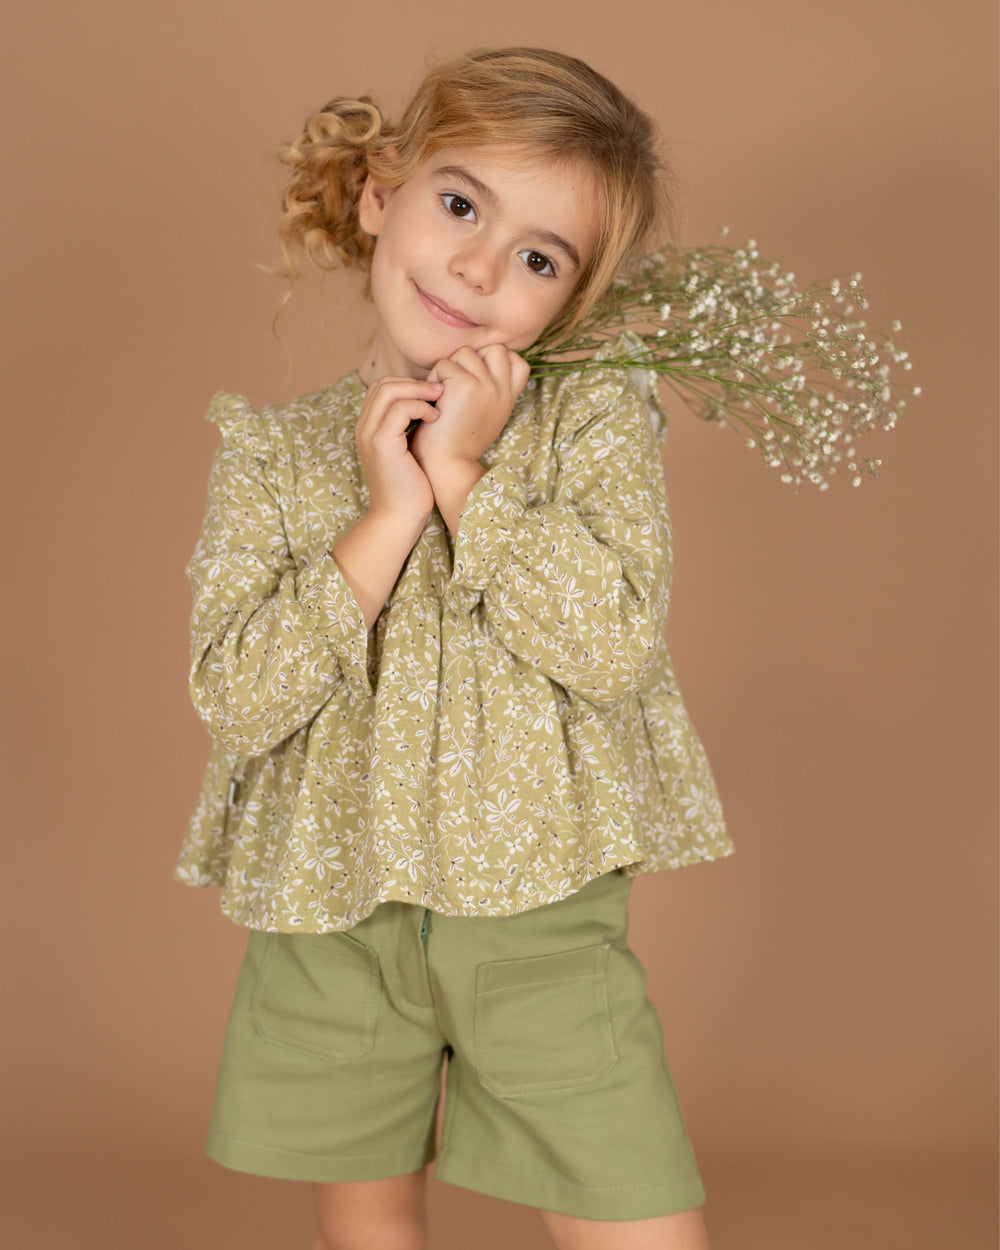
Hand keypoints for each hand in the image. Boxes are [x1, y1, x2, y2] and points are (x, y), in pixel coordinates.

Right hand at [354, 375, 443, 527]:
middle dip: (414, 382)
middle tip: (440, 390)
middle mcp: (363, 427)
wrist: (400, 516)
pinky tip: (436, 418)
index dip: (408, 383)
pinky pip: (400, 408)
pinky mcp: (382, 443)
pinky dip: (421, 406)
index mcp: (368, 427)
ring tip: (440, 400)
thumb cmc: (410, 487)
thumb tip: (430, 404)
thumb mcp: (408, 450)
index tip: (433, 392)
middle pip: (383, 383)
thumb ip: (409, 427)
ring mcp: (370, 434)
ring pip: (390, 390)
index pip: (381, 387)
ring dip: (419, 390)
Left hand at [409, 344, 529, 476]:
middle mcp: (502, 390)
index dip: (496, 362)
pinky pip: (444, 365)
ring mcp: (487, 386)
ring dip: (448, 369)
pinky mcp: (465, 385)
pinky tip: (435, 401)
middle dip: (471, 360)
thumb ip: (490, 392)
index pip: (516, 360)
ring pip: (465, 353)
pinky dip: (434, 379)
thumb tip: (478, 364)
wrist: (449, 465)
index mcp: (509, 398)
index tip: (478, 380)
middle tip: (457, 386)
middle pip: (492, 348)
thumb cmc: (458, 443)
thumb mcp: (486, 416)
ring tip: (443, 395)